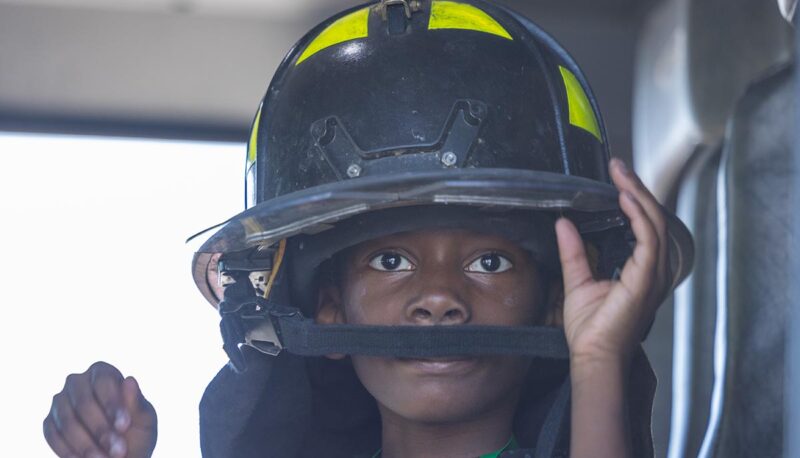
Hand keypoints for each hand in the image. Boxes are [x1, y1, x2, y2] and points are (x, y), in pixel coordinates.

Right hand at [43, 362, 156, 457]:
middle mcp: (77, 382)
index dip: (113, 404)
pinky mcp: (50, 423)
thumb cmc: (136, 433)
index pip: (104, 382)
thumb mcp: (143, 420)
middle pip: (83, 403)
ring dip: (87, 445)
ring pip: (68, 422)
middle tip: (119, 451)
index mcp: (103, 372)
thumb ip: (136, 402)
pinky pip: (53, 436)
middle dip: (101, 429)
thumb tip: (129, 380)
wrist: (121, 457)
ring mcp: (60, 402)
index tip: (124, 426)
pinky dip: (69, 451)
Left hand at [556, 158, 670, 363]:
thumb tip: (564, 223)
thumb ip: (574, 251)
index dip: (633, 199)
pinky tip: (626, 199)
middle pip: (652, 219)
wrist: (593, 356)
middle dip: (637, 189)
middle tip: (619, 166)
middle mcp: (651, 270)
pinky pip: (648, 240)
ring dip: (638, 196)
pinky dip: (639, 217)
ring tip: (622, 175)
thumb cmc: (591, 330)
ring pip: (654, 224)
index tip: (616, 177)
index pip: (642, 225)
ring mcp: (652, 275)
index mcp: (639, 270)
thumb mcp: (577, 281)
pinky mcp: (645, 279)